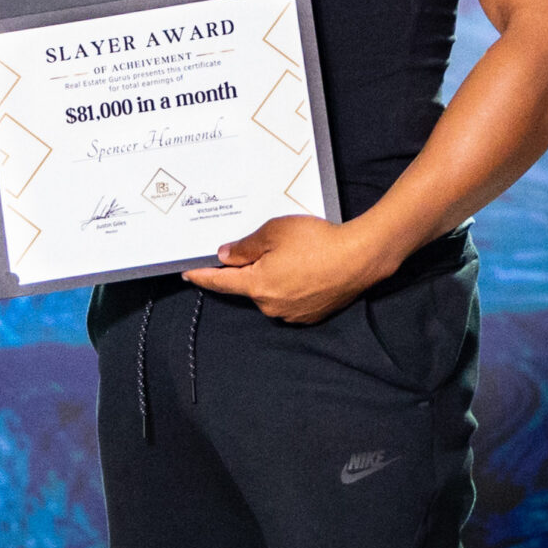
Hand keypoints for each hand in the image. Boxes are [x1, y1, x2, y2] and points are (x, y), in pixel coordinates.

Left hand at [182, 215, 393, 324]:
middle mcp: (271, 305)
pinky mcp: (310, 315)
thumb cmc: (317, 241)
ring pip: (269, 292)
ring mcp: (292, 314)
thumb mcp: (274, 232)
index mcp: (258, 285)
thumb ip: (244, 246)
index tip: (187, 274)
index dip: (202, 276)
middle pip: (248, 285)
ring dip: (272, 276)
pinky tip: (305, 268)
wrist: (360, 258)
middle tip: (268, 246)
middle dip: (250, 267)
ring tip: (295, 255)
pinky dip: (290, 285)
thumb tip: (225, 256)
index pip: (221, 282)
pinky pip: (289, 299)